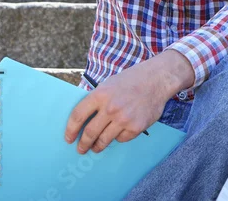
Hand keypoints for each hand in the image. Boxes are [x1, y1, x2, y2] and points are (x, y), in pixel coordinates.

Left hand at [65, 50, 191, 153]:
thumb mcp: (109, 84)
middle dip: (83, 144)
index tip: (69, 138)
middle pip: (89, 133)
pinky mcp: (136, 127)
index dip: (70, 130)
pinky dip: (119, 137)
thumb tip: (83, 120)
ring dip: (98, 146)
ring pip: (104, 140)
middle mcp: (110, 108)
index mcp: (100, 95)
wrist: (158, 79)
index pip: (77, 117)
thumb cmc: (132, 80)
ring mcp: (124, 118)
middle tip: (81, 149)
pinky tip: (120, 132)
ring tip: (96, 148)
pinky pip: (122, 138)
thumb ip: (96, 100)